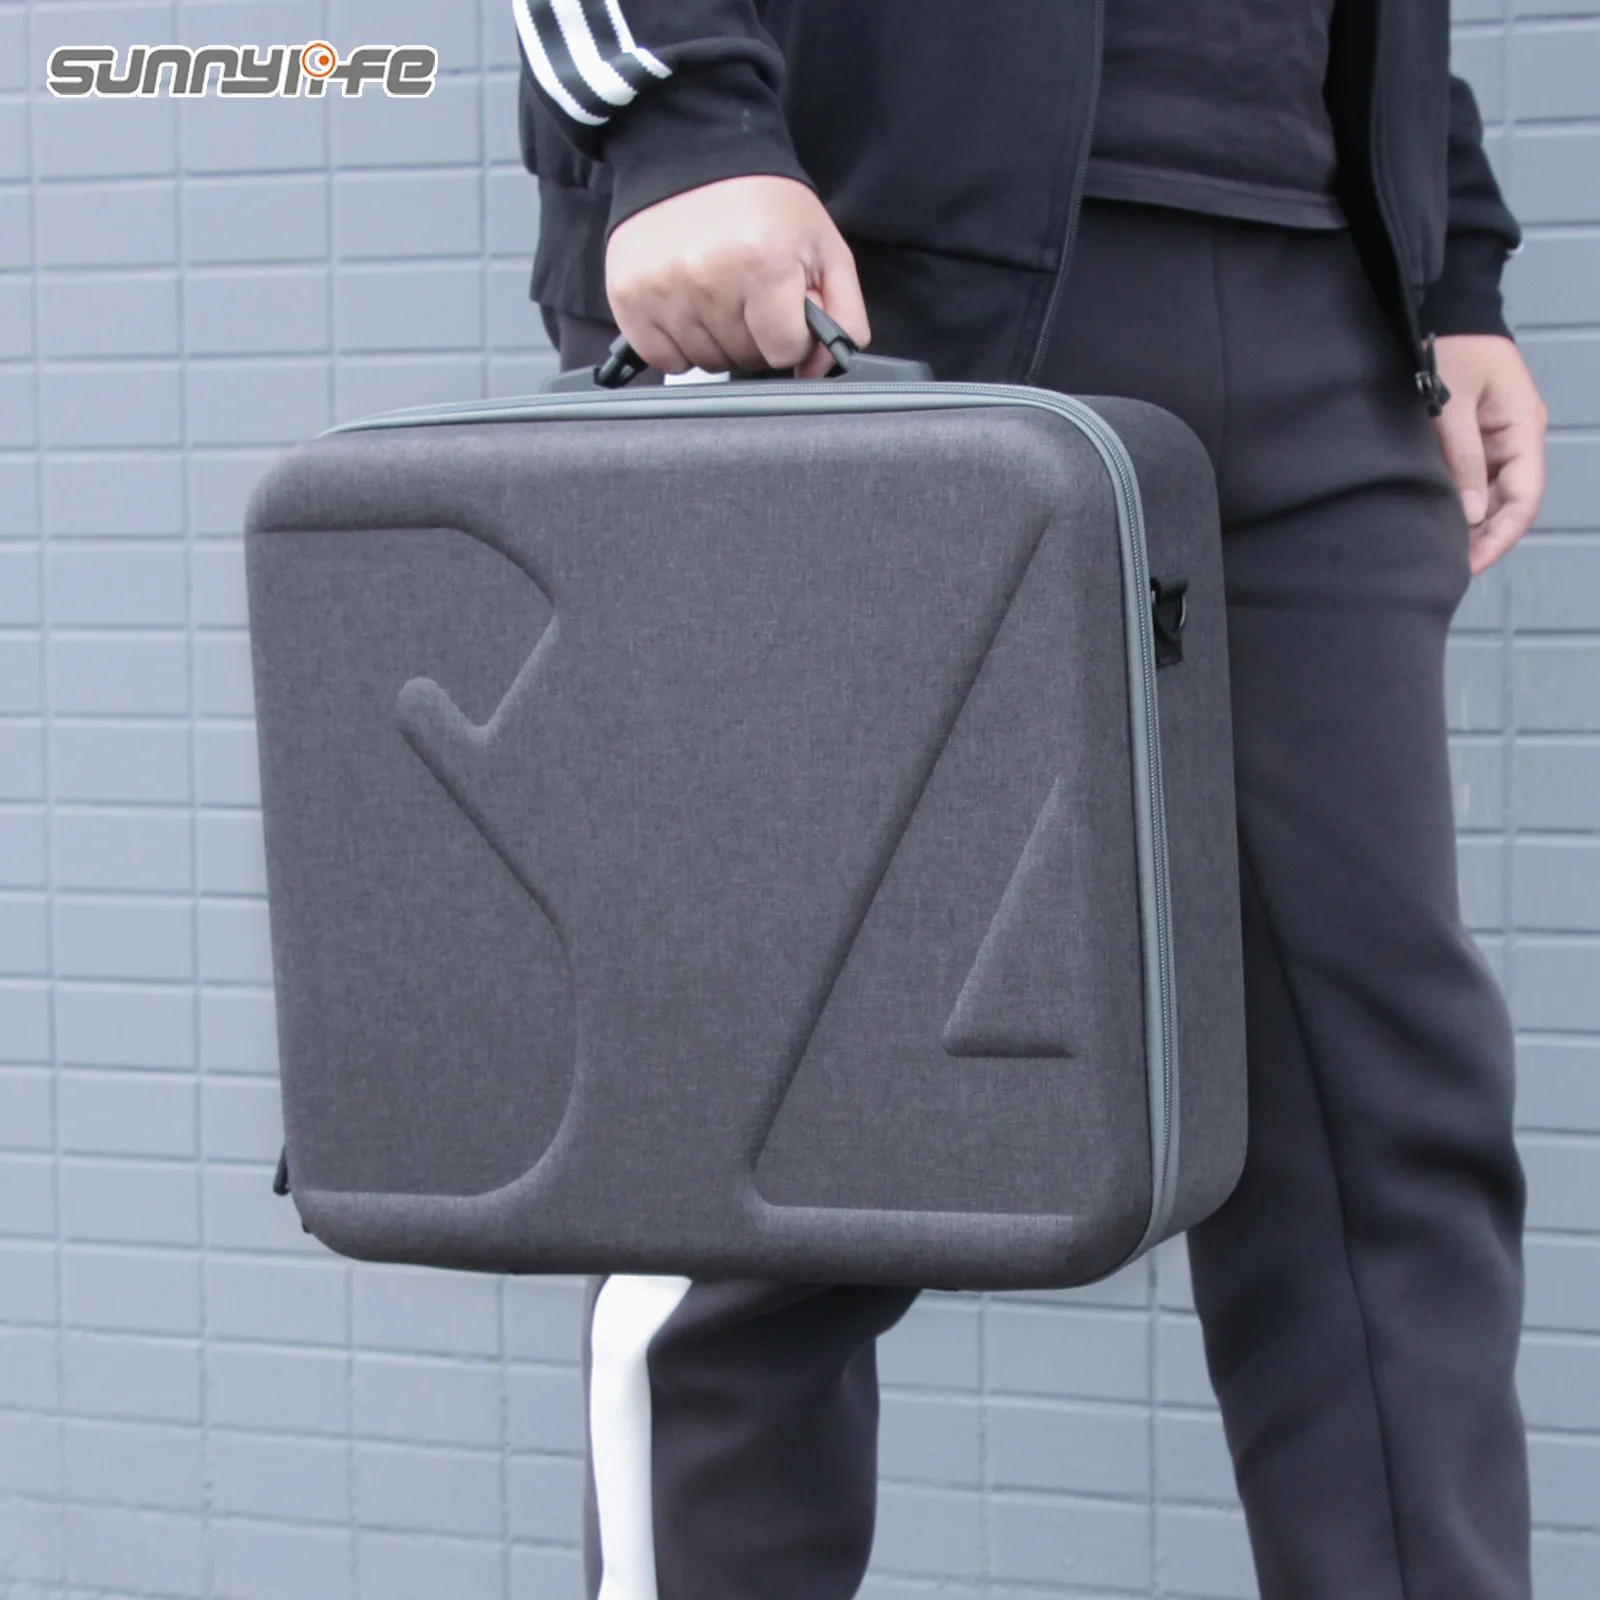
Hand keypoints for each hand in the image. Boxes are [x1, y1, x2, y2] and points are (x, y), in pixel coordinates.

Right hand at [605, 175, 868, 378]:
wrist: (693, 149)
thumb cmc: (763, 201)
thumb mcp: (825, 247)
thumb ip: (843, 316)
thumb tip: (820, 370)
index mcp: (764, 264)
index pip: (784, 351)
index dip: (791, 334)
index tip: (783, 305)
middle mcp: (709, 279)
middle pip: (744, 359)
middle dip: (755, 335)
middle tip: (749, 292)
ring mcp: (663, 290)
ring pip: (704, 363)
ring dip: (717, 340)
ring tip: (717, 292)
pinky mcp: (628, 295)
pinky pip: (664, 359)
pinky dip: (678, 344)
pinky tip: (687, 305)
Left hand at [1432, 334, 1547, 574]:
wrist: (1441, 311)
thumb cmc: (1450, 347)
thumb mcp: (1451, 403)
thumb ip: (1461, 457)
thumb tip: (1471, 513)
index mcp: (1523, 428)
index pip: (1524, 497)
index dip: (1500, 536)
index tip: (1471, 563)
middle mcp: (1515, 439)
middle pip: (1507, 503)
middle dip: (1482, 537)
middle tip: (1447, 567)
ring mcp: (1494, 440)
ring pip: (1488, 496)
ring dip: (1468, 523)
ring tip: (1439, 552)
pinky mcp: (1471, 439)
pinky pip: (1470, 480)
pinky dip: (1457, 503)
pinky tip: (1434, 522)